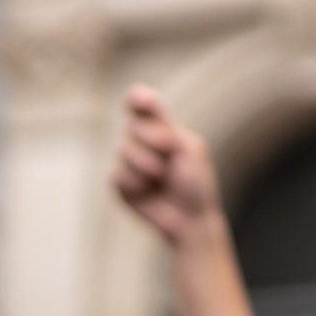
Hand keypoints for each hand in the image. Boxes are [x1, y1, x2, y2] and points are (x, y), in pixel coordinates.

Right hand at [111, 87, 221, 248]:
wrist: (191, 217)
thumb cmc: (196, 181)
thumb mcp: (189, 151)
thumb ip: (167, 131)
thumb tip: (145, 127)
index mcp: (160, 126)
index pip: (141, 103)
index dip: (138, 99)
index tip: (144, 100)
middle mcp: (141, 139)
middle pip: (134, 126)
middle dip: (155, 140)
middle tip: (171, 155)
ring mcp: (128, 160)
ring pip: (125, 151)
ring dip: (149, 165)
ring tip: (163, 177)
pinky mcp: (120, 182)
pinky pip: (119, 175)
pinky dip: (137, 183)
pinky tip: (149, 191)